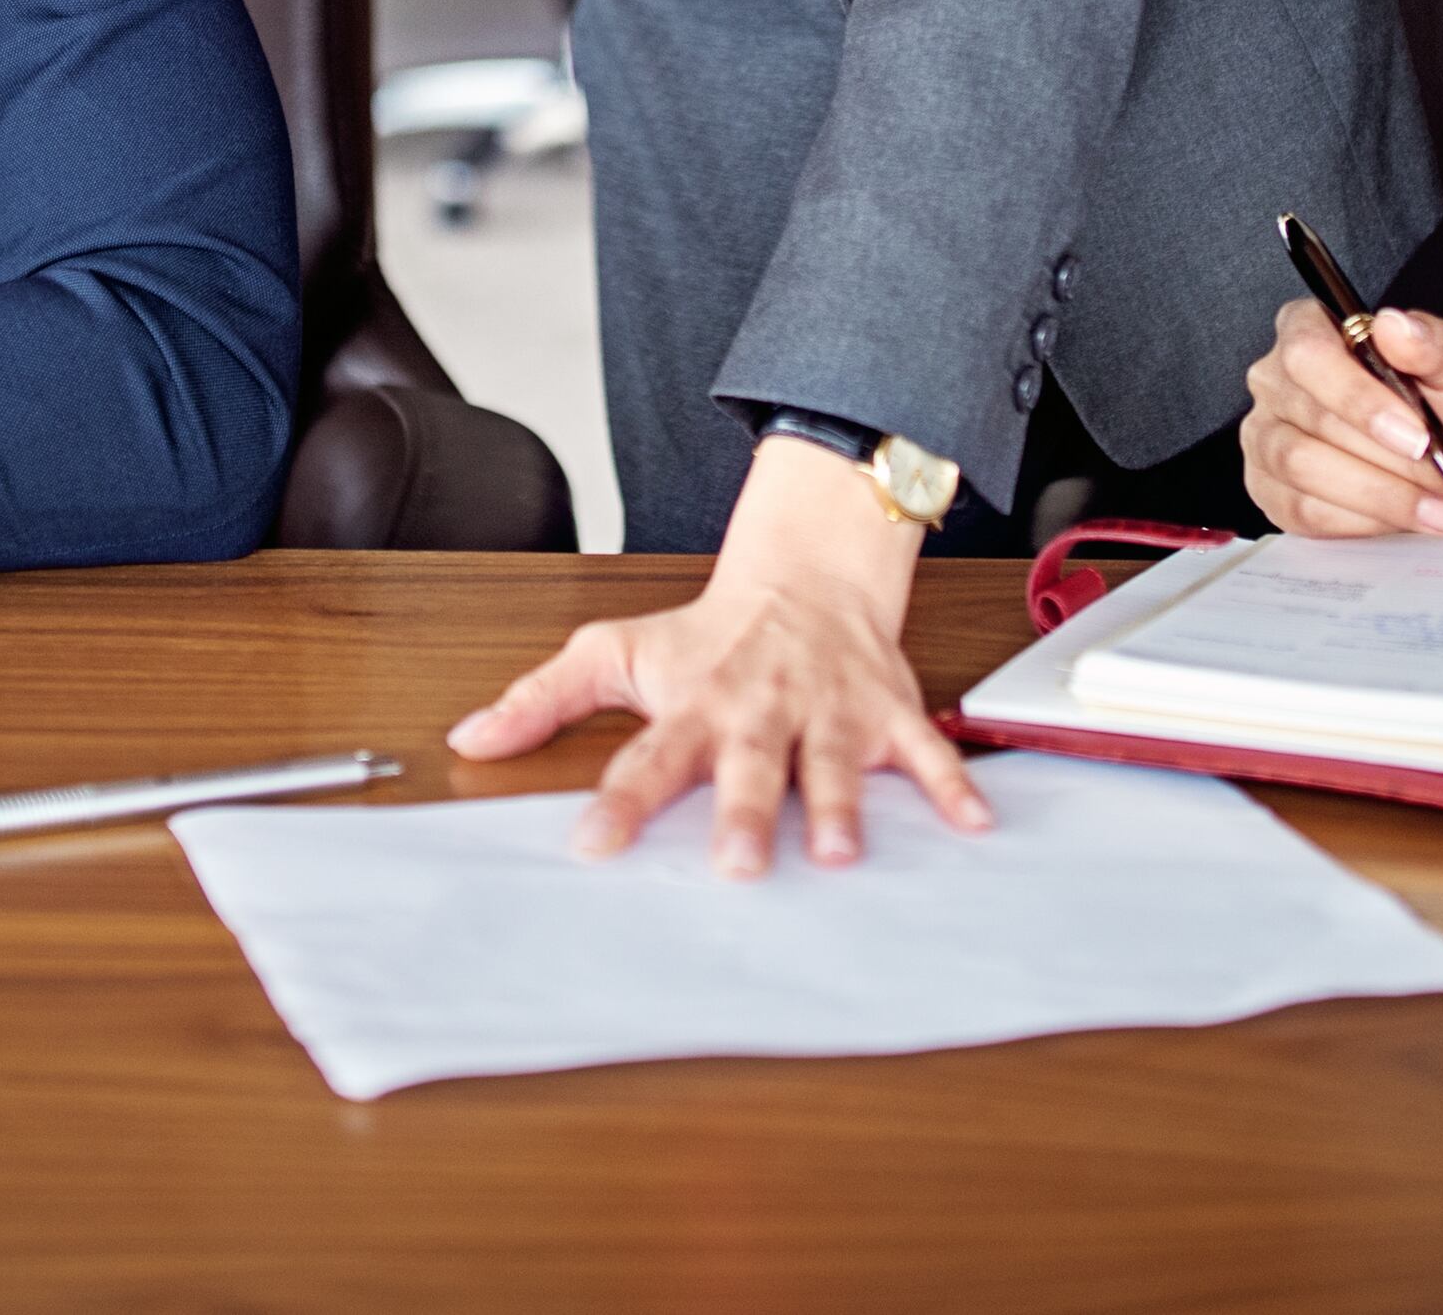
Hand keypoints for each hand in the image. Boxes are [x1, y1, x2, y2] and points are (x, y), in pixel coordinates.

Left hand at [443, 436, 994, 876]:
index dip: (619, 801)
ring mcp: (827, 711)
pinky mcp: (885, 711)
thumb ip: (541, 700)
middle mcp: (759, 710)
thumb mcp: (615, 652)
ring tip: (843, 855)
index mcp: (693, 703)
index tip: (593, 846)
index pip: (648, 757)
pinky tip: (974, 825)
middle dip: (746, 815)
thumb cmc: (708, 631)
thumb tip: (468, 739)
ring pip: (831, 763)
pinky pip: (924, 750)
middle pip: (748, 768)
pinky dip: (953, 785)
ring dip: (839, 807)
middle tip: (740, 868)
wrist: (806, 574)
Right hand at [1239, 299, 1442, 537]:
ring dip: (1385, 496)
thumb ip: (1435, 342)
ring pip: (1305, 468)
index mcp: (1310, 329)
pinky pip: (1305, 511)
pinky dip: (1365, 521)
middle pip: (1313, 417)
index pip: (1310, 352)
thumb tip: (1396, 326)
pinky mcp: (1270, 491)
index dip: (1359, 398)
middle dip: (1392, 460)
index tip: (1418, 436)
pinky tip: (1407, 522)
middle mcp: (1276, 380)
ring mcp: (1266, 437)